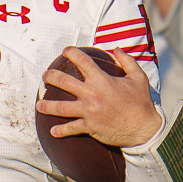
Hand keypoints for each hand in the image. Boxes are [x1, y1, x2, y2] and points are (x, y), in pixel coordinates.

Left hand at [35, 45, 162, 148]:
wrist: (144, 129)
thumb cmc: (141, 103)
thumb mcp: (138, 78)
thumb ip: (127, 61)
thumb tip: (117, 50)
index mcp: (102, 80)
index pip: (82, 61)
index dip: (71, 53)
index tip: (66, 51)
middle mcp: (92, 94)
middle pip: (64, 82)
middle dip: (51, 77)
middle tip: (45, 76)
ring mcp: (89, 112)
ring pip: (61, 107)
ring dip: (47, 105)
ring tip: (38, 103)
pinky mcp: (89, 127)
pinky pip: (71, 129)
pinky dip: (61, 130)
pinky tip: (53, 131)